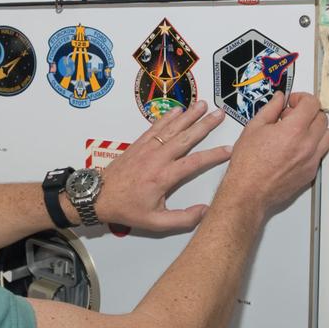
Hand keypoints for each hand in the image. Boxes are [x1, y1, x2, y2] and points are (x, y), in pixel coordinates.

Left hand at [95, 101, 230, 232]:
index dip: (213, 155)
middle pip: (186, 138)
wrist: (98, 196)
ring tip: (203, 104)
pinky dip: (167, 117)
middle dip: (204, 125)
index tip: (229, 149)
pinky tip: (178, 109)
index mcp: (163, 177)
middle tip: (220, 113)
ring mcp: (147, 148)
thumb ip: (182, 219)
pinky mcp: (138, 144)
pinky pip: (156, 127)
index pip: (194, 162)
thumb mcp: (155, 222)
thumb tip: (205, 210)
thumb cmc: (127, 209)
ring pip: (172, 128)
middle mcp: (157, 158)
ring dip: (189, 115)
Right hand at [218, 92, 328, 220]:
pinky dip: (313, 146)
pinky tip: (296, 148)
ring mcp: (311, 160)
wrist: (249, 191)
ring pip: (327, 135)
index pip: (312, 103)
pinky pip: (320, 153)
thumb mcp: (254, 128)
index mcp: (294, 130)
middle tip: (291, 116)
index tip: (292, 102)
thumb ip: (270, 109)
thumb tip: (279, 99)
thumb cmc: (248, 164)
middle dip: (308, 112)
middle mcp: (307, 144)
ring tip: (298, 132)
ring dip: (315, 129)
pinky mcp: (310, 172)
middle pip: (322, 118)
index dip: (301, 98)